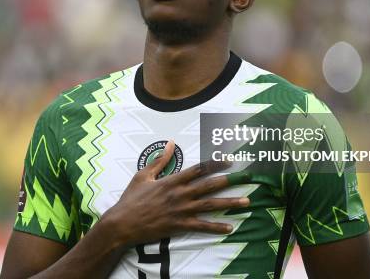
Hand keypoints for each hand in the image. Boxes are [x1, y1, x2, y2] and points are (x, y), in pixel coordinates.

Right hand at [102, 140, 250, 246]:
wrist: (123, 223)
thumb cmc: (131, 199)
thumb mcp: (143, 175)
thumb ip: (159, 160)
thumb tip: (169, 143)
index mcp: (172, 180)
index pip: (198, 169)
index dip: (215, 163)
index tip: (229, 160)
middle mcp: (180, 194)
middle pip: (209, 185)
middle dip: (229, 180)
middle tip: (246, 177)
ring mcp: (181, 210)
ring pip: (210, 205)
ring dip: (229, 203)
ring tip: (246, 201)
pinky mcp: (179, 225)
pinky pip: (201, 226)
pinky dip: (216, 226)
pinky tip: (230, 226)